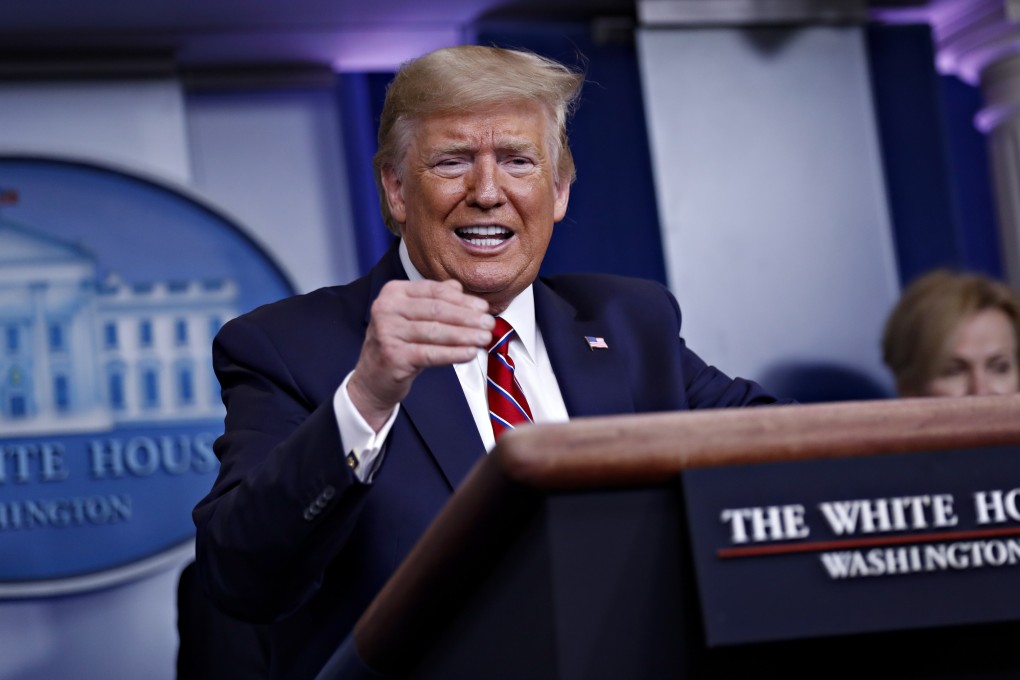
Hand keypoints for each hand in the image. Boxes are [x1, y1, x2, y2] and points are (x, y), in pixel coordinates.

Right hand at [347, 279, 493, 430]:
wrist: (373, 378)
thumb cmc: (399, 343)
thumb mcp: (414, 316)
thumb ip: (434, 299)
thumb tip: (459, 287)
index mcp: (393, 292)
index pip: (434, 291)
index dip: (462, 299)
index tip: (484, 307)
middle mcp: (386, 308)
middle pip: (437, 310)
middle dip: (468, 317)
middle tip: (489, 324)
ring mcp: (387, 331)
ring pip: (436, 331)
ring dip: (465, 335)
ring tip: (485, 338)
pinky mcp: (392, 355)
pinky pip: (430, 353)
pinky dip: (453, 353)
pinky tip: (470, 353)